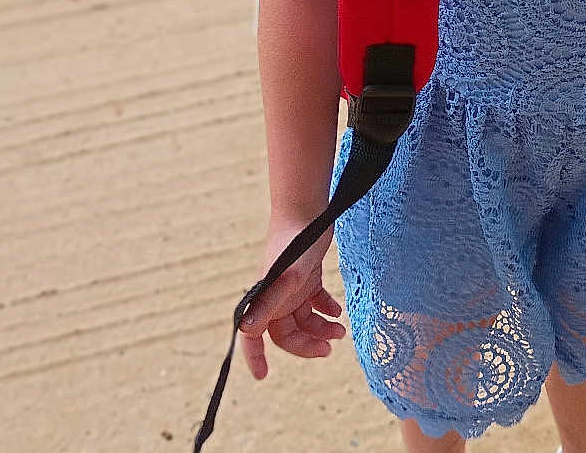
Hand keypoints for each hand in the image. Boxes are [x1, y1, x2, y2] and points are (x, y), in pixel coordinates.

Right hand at [236, 221, 346, 379]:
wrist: (306, 209)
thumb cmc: (294, 242)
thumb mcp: (286, 276)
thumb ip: (269, 302)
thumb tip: (245, 329)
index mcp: (266, 299)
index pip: (254, 336)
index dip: (255, 357)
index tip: (263, 377)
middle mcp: (276, 296)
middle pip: (287, 333)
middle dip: (308, 344)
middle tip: (330, 348)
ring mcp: (291, 287)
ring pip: (303, 320)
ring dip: (321, 328)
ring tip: (341, 331)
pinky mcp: (306, 276)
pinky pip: (314, 301)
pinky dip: (325, 308)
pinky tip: (337, 310)